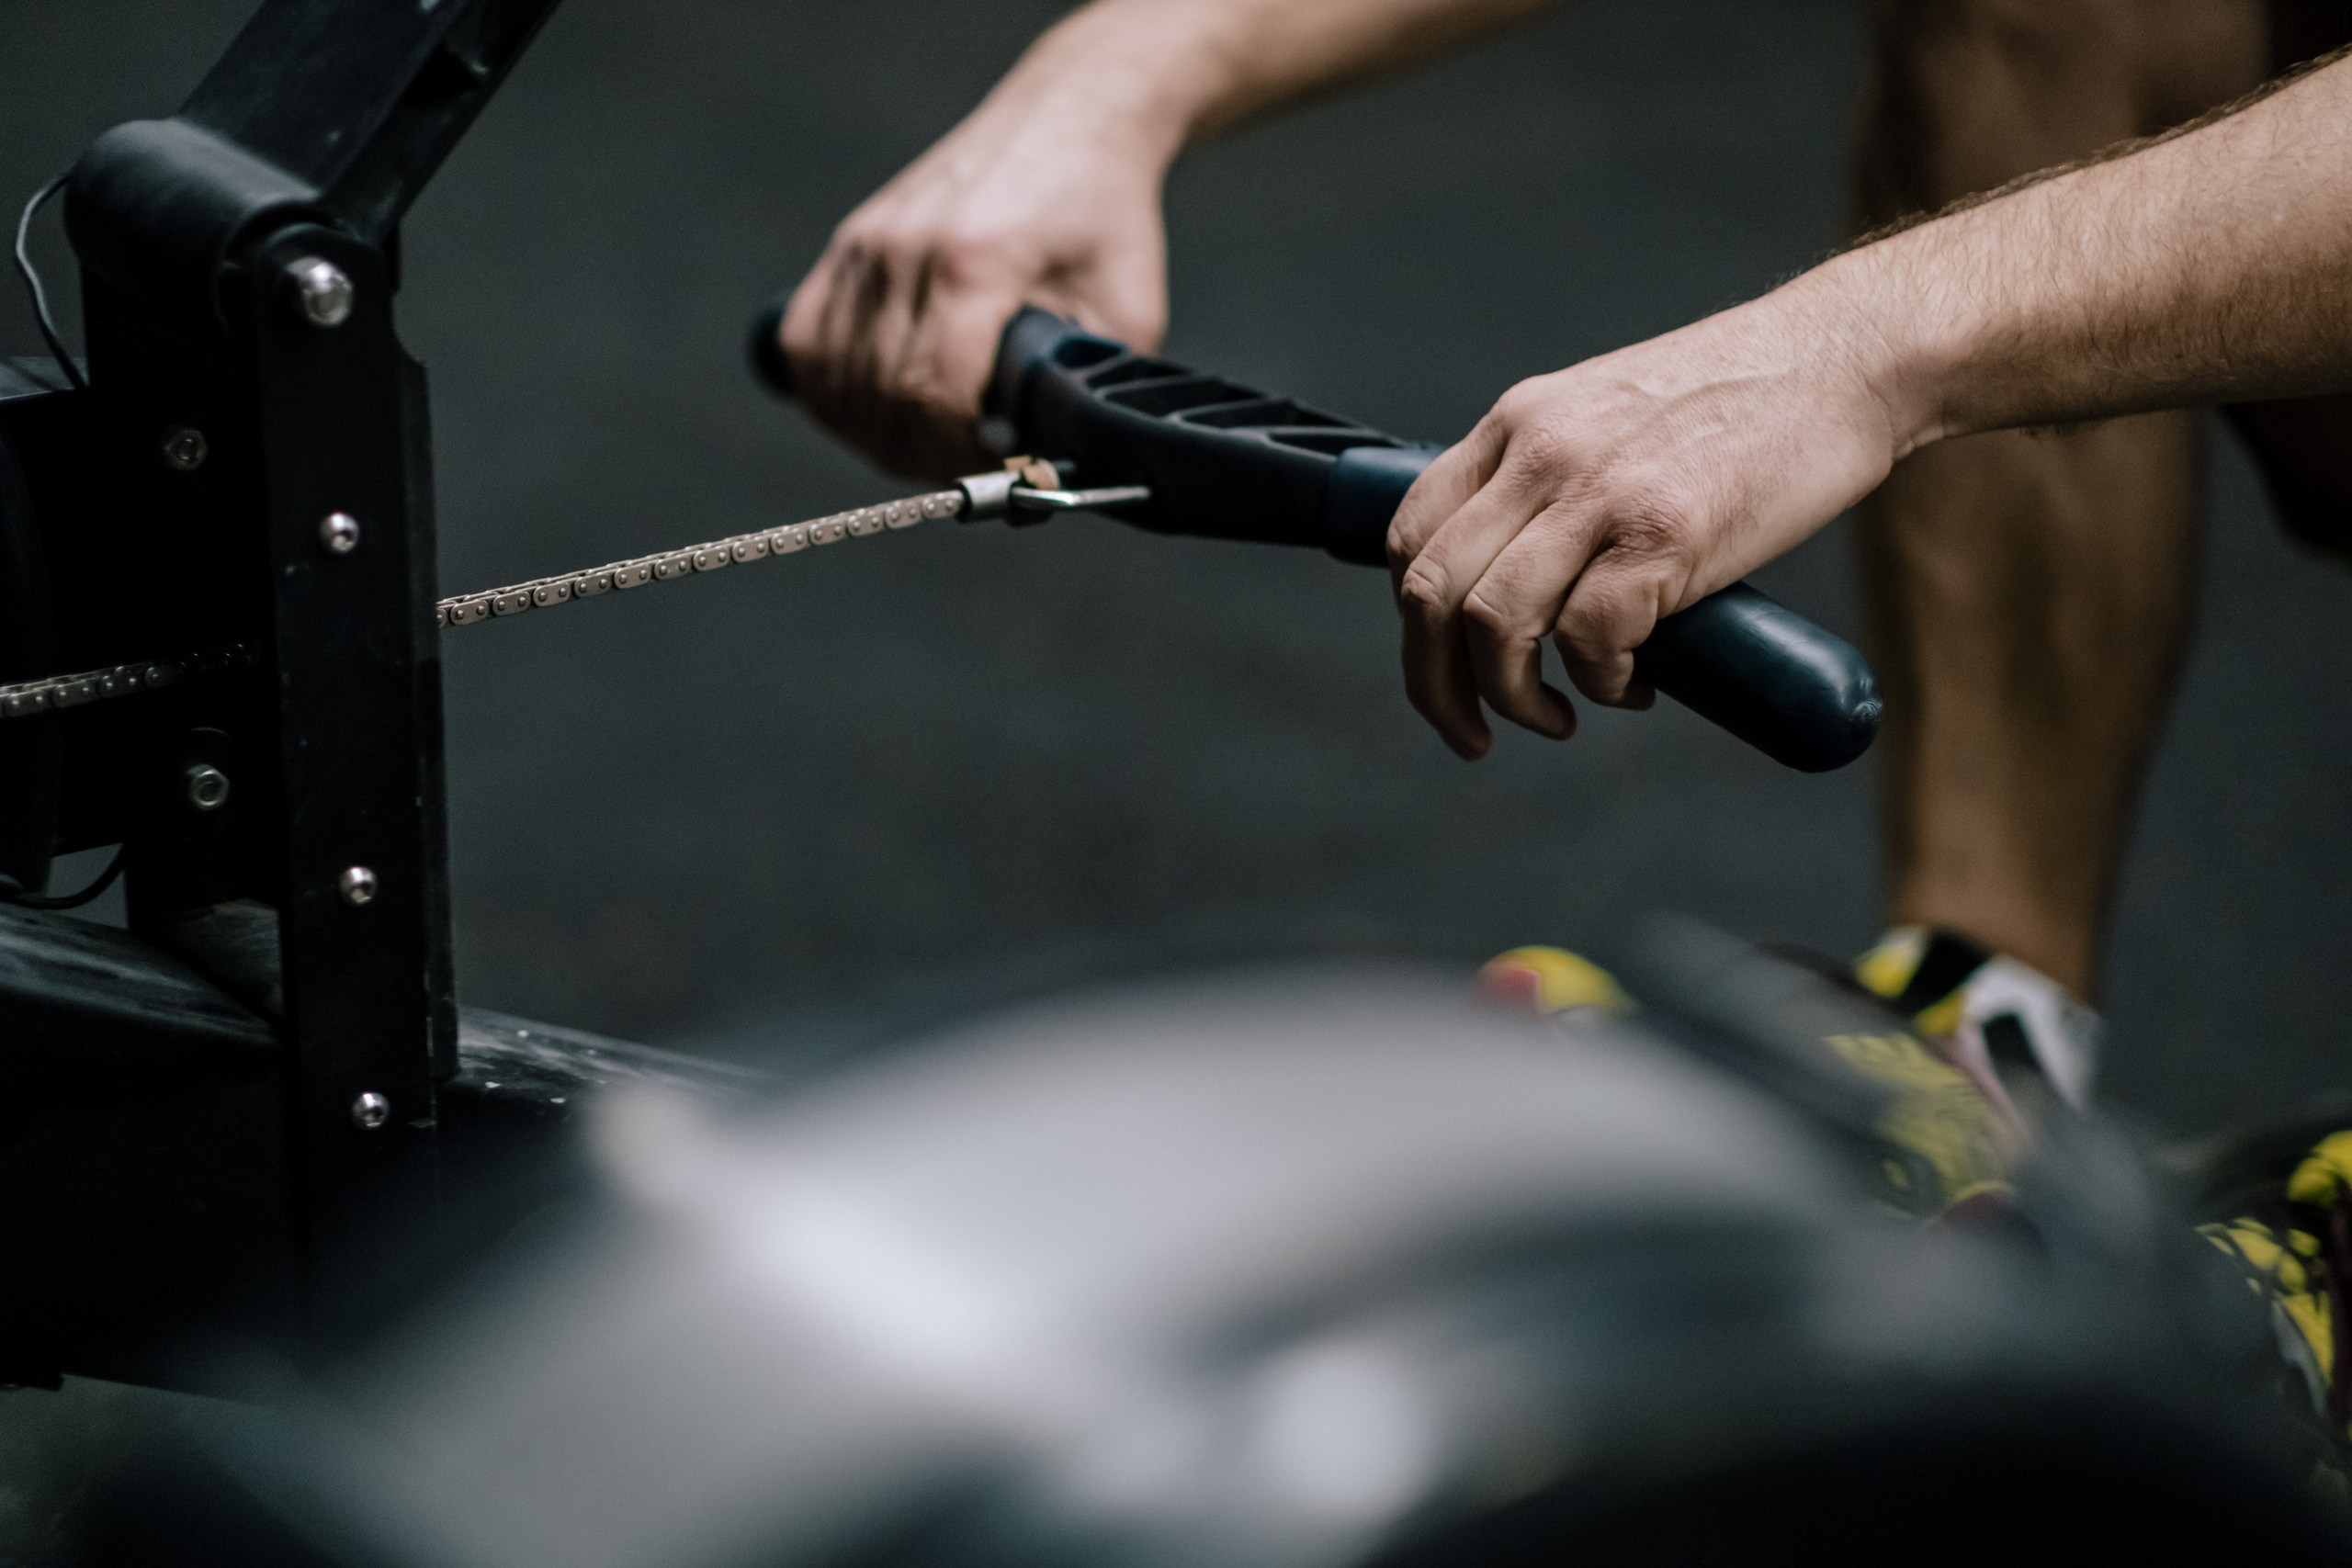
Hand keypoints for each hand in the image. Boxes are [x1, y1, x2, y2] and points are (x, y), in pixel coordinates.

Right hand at [779, 92, 1174, 480]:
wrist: (1067, 122)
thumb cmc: (1101, 216)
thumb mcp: (1126, 311)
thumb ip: (1083, 394)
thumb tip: (1046, 471)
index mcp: (976, 262)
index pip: (932, 394)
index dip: (959, 454)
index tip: (999, 467)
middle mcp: (904, 251)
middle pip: (881, 402)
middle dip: (926, 455)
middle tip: (972, 462)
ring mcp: (865, 246)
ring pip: (833, 383)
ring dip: (879, 433)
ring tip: (932, 440)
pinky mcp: (847, 245)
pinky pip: (804, 346)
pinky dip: (832, 393)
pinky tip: (879, 408)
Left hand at [1386, 281, 1904, 757]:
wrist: (1847, 357)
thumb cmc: (1743, 403)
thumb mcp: (1609, 417)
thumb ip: (1553, 482)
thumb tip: (1520, 580)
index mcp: (1519, 422)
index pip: (1413, 534)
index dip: (1414, 622)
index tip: (1444, 666)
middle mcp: (1541, 451)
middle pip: (1432, 591)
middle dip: (1435, 685)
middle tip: (1472, 732)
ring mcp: (1599, 490)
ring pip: (1494, 625)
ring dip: (1512, 698)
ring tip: (1556, 718)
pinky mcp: (1664, 531)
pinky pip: (1587, 640)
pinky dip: (1599, 684)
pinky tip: (1632, 686)